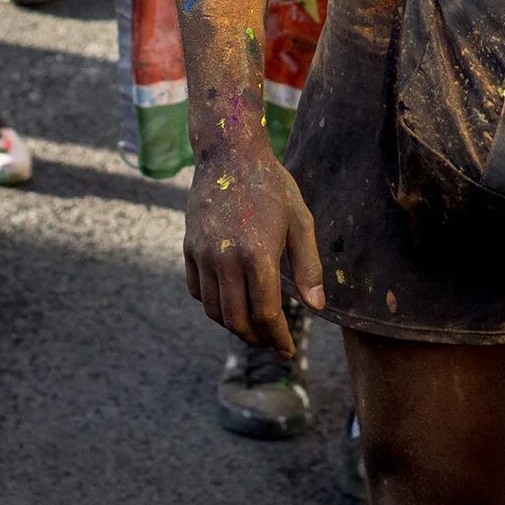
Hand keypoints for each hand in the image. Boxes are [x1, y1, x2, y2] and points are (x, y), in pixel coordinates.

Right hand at [183, 141, 322, 354]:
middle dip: (257, 340)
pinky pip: (197, 290)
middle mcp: (225, 258)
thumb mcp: (300, 221)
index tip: (288, 350)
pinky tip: (231, 303)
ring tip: (254, 328)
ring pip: (214, 310)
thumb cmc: (272, 185)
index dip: (278, 338)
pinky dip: (213, 306)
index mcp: (257, 254)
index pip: (266, 314)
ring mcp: (203, 253)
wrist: (229, 153)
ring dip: (234, 326)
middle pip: (237, 320)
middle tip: (272, 344)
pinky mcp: (189, 247)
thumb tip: (316, 308)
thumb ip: (309, 267)